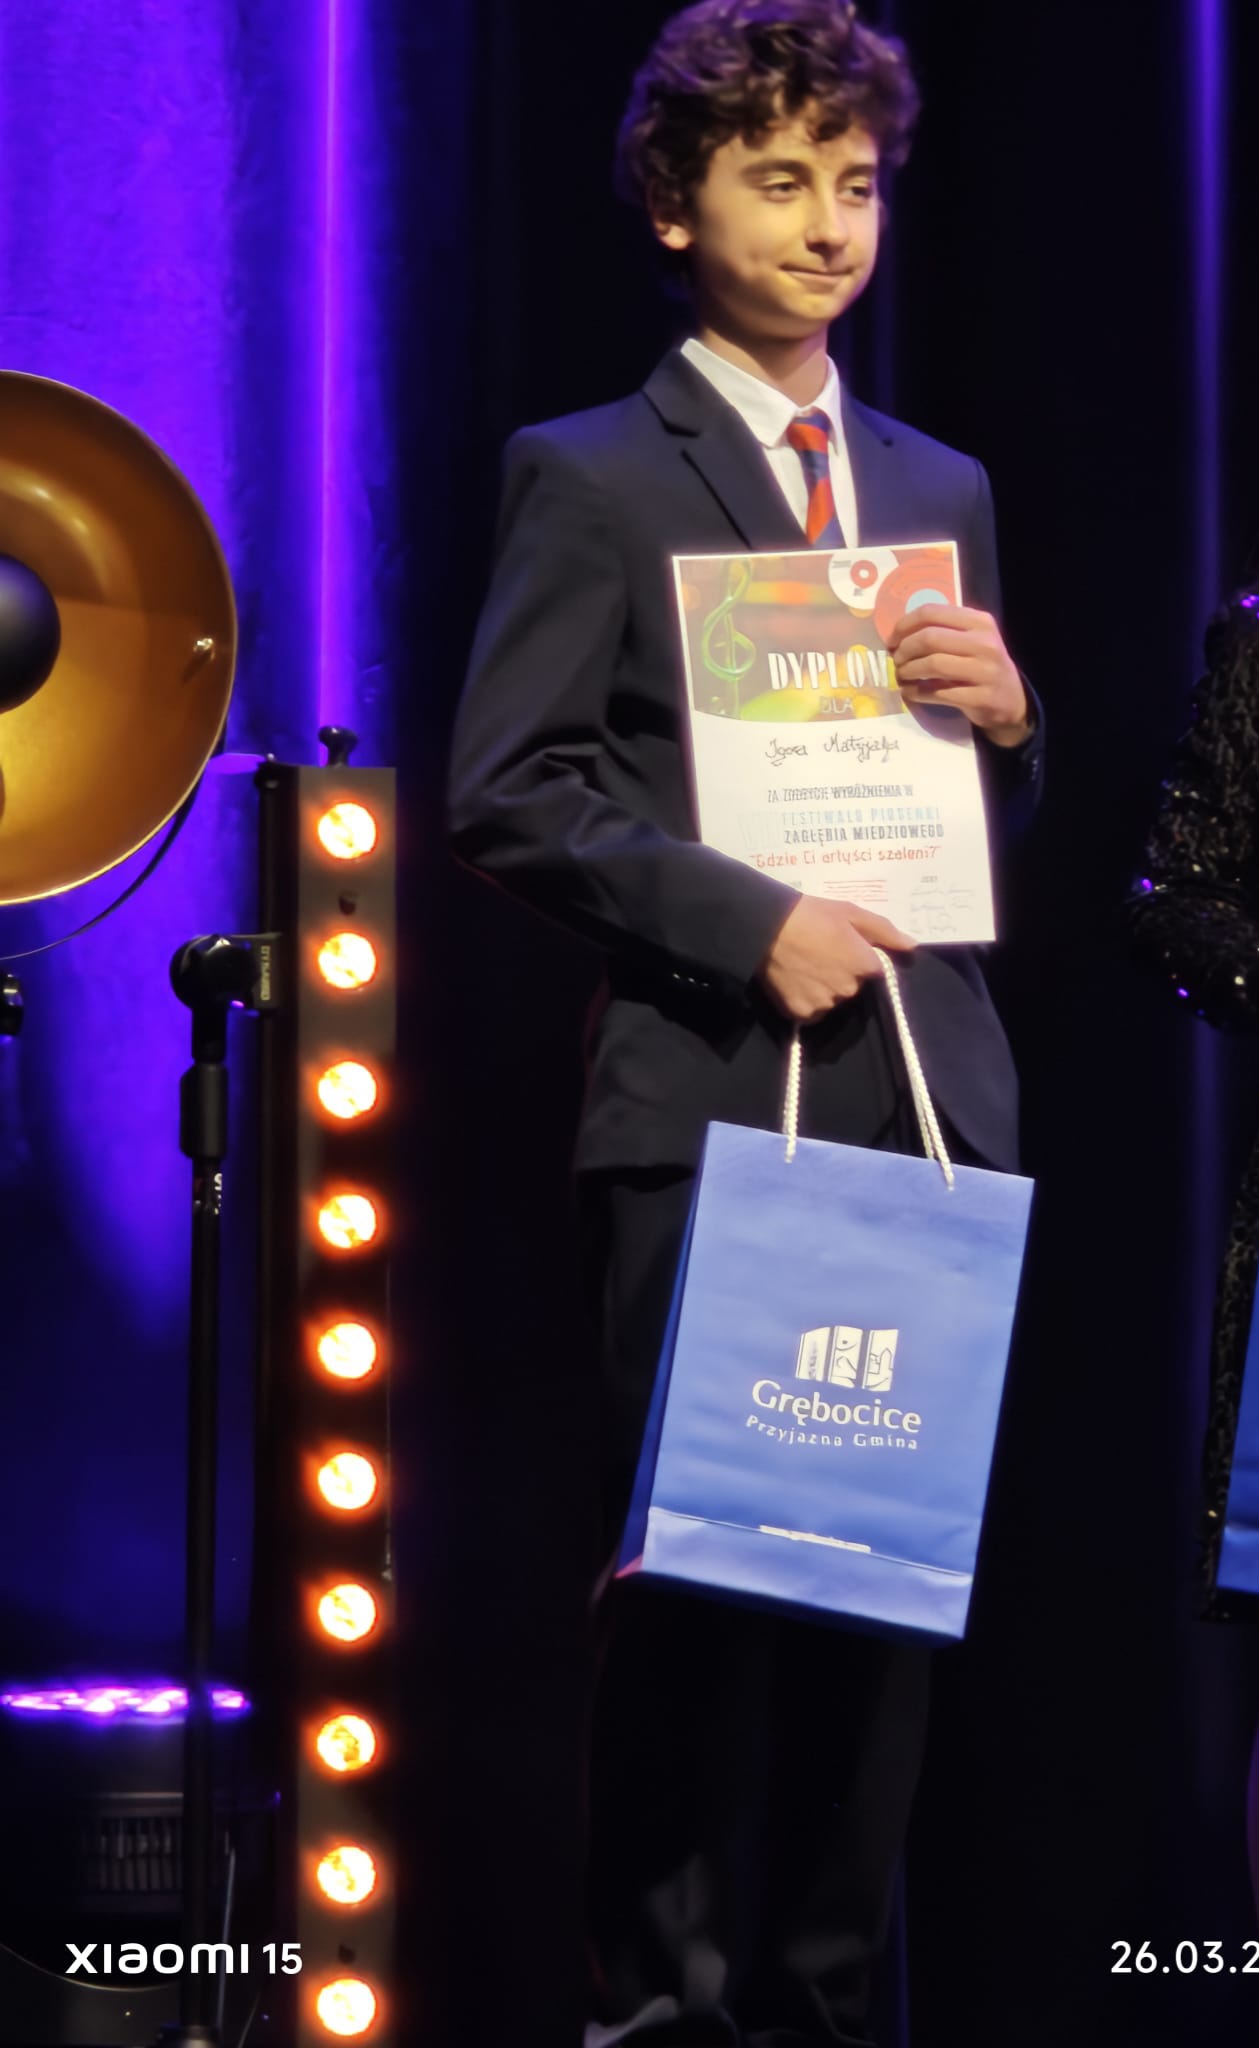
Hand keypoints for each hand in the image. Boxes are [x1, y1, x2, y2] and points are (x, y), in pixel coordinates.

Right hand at [758, 896, 915, 1024]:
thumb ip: (885, 932)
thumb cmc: (812, 915)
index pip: (872, 971)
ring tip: (804, 969)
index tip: (840, 946)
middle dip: (841, 975)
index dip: (856, 958)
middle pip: (851, 987)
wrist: (766, 928)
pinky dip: (806, 1000)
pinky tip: (796, 983)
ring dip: (824, 990)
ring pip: (831, 1001)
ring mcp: (825, 1003)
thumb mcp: (851, 913)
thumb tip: (913, 946)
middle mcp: (849, 989)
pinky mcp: (802, 1013)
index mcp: (866, 966)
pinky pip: (811, 1012)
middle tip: (819, 955)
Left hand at [885, 604, 1031, 746]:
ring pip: (932, 664)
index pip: (932, 612)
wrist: (1011, 700)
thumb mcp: (972, 640)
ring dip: (908, 671)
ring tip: (901, 675)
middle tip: (896, 659)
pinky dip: (916, 692)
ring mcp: (984, 671)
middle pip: (930, 637)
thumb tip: (899, 634)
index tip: (892, 640)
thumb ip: (943, 631)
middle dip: (904, 649)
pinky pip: (937, 692)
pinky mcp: (979, 698)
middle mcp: (984, 643)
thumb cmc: (982, 666)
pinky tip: (910, 692)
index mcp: (979, 622)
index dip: (904, 625)